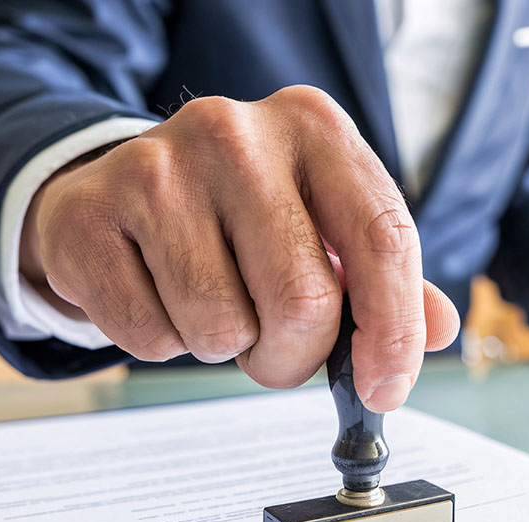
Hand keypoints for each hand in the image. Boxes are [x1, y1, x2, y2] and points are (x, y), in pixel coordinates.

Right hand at [20, 86, 460, 410]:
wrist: (112, 188)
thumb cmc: (228, 214)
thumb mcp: (316, 220)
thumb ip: (380, 273)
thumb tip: (438, 330)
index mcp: (311, 127)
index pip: (383, 239)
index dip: (393, 332)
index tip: (384, 388)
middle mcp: (234, 133)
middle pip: (302, 301)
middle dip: (293, 356)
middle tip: (275, 350)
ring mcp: (155, 168)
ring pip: (221, 329)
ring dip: (224, 347)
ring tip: (209, 301)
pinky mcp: (90, 215)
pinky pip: (150, 337)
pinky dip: (163, 342)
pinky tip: (157, 295)